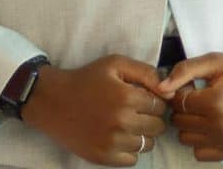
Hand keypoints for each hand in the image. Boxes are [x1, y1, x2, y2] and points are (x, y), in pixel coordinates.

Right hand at [22, 55, 168, 166]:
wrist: (54, 101)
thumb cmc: (87, 79)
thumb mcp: (115, 64)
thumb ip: (145, 72)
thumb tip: (168, 87)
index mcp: (126, 97)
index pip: (160, 105)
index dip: (153, 100)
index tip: (143, 97)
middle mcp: (121, 122)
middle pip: (157, 127)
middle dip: (150, 117)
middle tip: (135, 110)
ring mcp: (112, 143)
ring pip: (147, 145)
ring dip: (141, 134)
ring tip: (126, 122)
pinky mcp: (103, 157)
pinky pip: (132, 160)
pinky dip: (129, 149)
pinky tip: (117, 135)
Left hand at [153, 50, 222, 161]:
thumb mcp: (213, 61)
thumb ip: (184, 71)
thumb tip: (160, 88)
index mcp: (215, 102)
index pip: (178, 103)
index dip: (180, 92)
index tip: (191, 86)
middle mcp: (221, 126)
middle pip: (180, 122)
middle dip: (183, 108)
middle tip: (197, 97)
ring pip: (186, 139)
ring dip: (189, 125)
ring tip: (203, 110)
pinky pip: (200, 153)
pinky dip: (200, 140)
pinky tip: (210, 124)